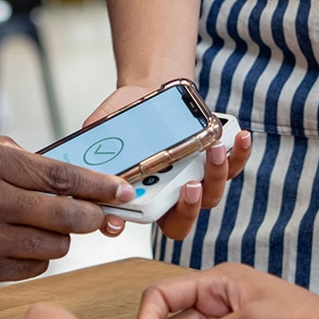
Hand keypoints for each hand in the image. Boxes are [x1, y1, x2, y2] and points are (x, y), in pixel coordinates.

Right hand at [0, 131, 133, 285]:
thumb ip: (5, 148)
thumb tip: (42, 160)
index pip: (60, 175)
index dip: (98, 184)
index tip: (122, 189)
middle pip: (65, 215)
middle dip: (94, 216)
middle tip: (105, 215)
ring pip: (53, 247)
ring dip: (63, 238)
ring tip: (57, 227)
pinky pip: (31, 269)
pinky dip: (40, 258)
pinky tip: (29, 245)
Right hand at [84, 86, 252, 241]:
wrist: (149, 92)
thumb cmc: (126, 116)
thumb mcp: (102, 126)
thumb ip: (91, 144)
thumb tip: (78, 159)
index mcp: (141, 195)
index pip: (131, 221)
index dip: (125, 227)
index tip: (117, 221)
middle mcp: (170, 196)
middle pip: (181, 219)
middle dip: (188, 208)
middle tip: (188, 186)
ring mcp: (195, 181)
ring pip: (210, 194)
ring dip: (215, 175)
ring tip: (213, 149)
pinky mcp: (216, 162)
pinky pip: (232, 165)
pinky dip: (239, 153)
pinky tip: (240, 136)